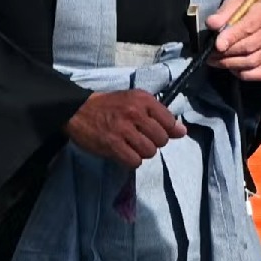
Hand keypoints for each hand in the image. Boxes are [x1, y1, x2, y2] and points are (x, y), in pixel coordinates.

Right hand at [64, 90, 184, 167]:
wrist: (77, 110)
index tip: (152, 130)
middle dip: (152, 142)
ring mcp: (123, 129)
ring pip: (149, 152)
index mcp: (143, 99)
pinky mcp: (112, 144)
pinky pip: (135, 161)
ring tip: (130, 145)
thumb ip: (160, 116)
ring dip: (142, 153)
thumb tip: (183, 132)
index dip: (164, 130)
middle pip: (161, 139)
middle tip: (139, 138)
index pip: (170, 122)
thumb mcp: (135, 102)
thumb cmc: (109, 106)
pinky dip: (131, 160)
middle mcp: (135, 112)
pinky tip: (123, 152)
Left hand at [207, 0, 260, 80]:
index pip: (249, 27)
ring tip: (214, 59)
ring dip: (229, 63)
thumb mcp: (231, 5)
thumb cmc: (241, 10)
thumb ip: (222, 14)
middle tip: (210, 53)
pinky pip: (256, 74)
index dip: (232, 37)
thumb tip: (212, 24)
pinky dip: (241, 73)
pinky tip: (230, 65)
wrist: (253, 15)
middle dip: (226, 52)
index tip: (217, 44)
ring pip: (251, 62)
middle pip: (249, 47)